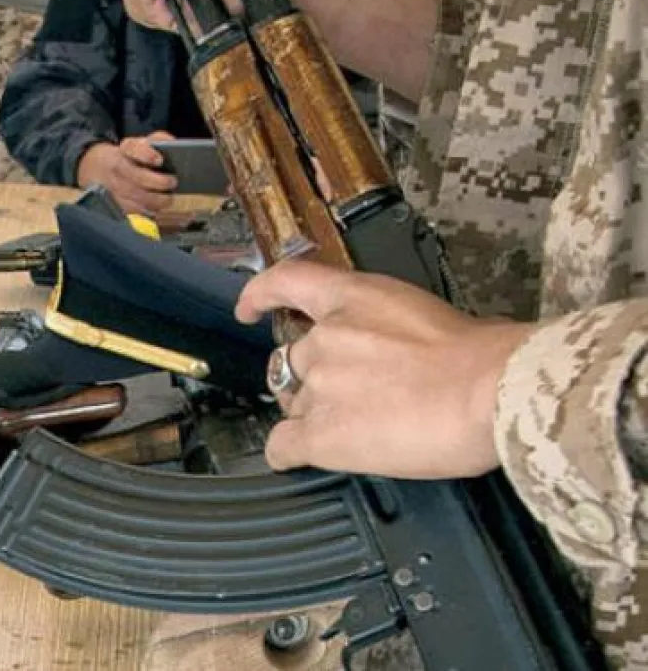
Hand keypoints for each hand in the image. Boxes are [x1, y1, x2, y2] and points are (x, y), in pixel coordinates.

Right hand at [76, 133, 177, 213]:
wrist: (101, 167)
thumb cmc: (131, 155)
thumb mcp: (142, 142)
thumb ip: (160, 140)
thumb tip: (174, 144)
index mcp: (126, 149)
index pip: (134, 149)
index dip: (147, 154)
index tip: (160, 160)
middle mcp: (119, 168)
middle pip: (138, 177)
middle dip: (158, 182)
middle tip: (172, 182)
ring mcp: (116, 187)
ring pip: (138, 197)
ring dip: (157, 200)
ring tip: (169, 198)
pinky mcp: (117, 203)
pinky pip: (136, 211)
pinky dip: (150, 211)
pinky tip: (160, 208)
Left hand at [234, 259, 532, 478]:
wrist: (490, 392)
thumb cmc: (485, 356)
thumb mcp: (439, 315)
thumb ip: (404, 327)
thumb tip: (420, 348)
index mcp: (353, 299)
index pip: (288, 282)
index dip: (261, 295)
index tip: (249, 309)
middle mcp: (324, 339)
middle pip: (295, 360)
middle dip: (315, 379)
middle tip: (352, 398)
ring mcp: (317, 387)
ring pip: (294, 403)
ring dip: (314, 414)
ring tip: (357, 429)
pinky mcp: (320, 435)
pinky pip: (283, 446)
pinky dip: (287, 452)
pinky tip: (298, 457)